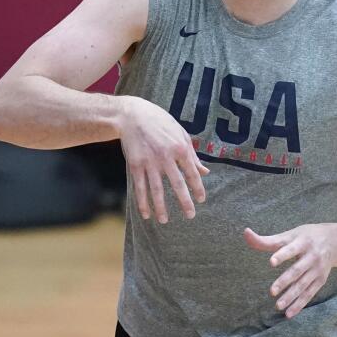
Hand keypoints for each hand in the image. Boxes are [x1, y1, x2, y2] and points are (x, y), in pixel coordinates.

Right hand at [117, 95, 207, 222]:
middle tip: (190, 215)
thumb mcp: (180, 134)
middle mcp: (165, 156)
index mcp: (180, 147)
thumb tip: (205, 172)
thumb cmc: (160, 123)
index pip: (192, 172)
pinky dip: (142, 202)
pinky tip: (146, 214)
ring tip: (164, 221)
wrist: (132, 115)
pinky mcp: (135, 165)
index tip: (201, 199)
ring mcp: (149, 162)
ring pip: (156, 190)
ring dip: (161, 207)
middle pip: (177, 184)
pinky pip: (139, 187)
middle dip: (184, 201)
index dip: (197, 187)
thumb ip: (192, 155)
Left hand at [245, 224, 336, 318]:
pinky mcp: (320, 280)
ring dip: (291, 296)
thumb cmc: (307, 237)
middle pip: (297, 270)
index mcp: (303, 242)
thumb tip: (246, 233)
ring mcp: (317, 270)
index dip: (282, 255)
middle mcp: (312, 256)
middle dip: (285, 281)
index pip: (291, 249)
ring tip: (278, 306)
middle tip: (272, 291)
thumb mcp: (290, 234)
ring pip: (303, 285)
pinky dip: (300, 304)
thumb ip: (267, 239)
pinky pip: (309, 294)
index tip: (271, 262)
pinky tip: (289, 313)